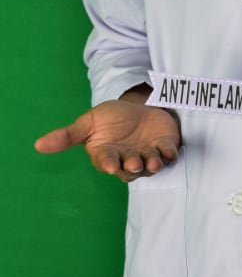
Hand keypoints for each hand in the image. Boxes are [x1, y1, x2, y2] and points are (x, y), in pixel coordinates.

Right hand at [35, 99, 180, 181]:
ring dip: (153, 164)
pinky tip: (170, 150)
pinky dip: (170, 153)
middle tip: (134, 162)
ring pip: (151, 165)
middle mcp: (128, 159)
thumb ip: (68, 135)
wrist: (138, 107)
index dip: (109, 164)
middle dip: (133, 167)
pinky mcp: (165, 147)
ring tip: (153, 160)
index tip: (111, 164)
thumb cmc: (112, 118)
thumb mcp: (89, 122)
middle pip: (131, 169)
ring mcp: (148, 155)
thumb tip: (37, 145)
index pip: (107, 162)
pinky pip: (169, 154)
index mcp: (108, 155)